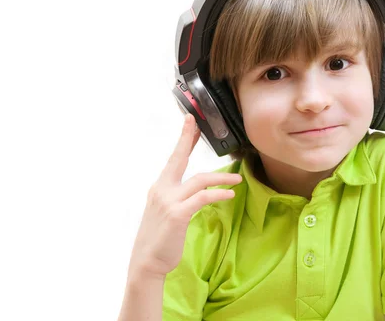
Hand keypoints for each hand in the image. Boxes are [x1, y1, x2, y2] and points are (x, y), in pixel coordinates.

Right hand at [128, 114, 241, 279]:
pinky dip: (218, 194)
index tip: (190, 121)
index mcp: (159, 188)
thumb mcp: (165, 213)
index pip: (173, 159)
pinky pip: (203, 197)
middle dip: (188, 139)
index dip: (183, 139)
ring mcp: (169, 201)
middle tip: (199, 124)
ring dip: (221, 178)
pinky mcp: (178, 214)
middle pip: (179, 158)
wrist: (147, 262)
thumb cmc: (160, 239)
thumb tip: (195, 192)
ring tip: (237, 181)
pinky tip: (229, 195)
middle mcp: (162, 190)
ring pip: (199, 179)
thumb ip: (177, 198)